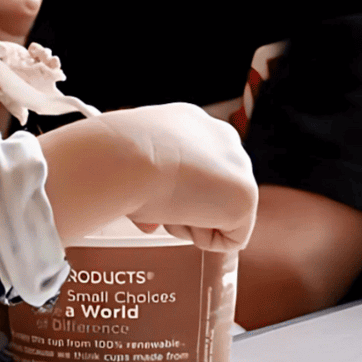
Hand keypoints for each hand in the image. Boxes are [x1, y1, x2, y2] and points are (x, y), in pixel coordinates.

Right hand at [40, 104, 258, 252]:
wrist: (125, 159)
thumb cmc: (114, 158)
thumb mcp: (129, 163)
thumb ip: (148, 181)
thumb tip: (149, 218)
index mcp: (190, 122)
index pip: (195, 167)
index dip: (174, 190)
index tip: (153, 196)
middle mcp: (220, 136)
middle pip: (212, 190)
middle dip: (187, 206)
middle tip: (157, 207)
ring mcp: (238, 165)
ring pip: (219, 213)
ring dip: (191, 221)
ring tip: (165, 207)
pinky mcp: (246, 196)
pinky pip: (229, 238)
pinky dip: (203, 239)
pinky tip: (180, 217)